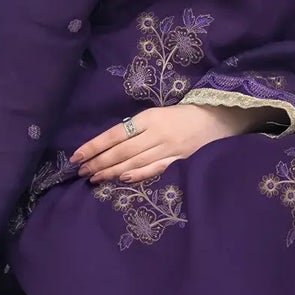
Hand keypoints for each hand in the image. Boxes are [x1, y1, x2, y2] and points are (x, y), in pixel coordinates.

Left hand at [70, 102, 234, 184]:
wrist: (217, 118)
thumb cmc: (182, 116)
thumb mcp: (157, 114)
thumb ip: (136, 129)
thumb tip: (107, 146)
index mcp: (149, 118)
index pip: (115, 134)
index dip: (94, 146)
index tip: (77, 156)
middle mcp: (156, 133)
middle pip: (122, 151)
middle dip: (99, 162)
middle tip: (81, 171)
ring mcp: (169, 148)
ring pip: (134, 162)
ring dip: (112, 172)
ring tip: (95, 178)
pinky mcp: (180, 160)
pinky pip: (156, 169)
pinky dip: (138, 175)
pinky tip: (123, 179)